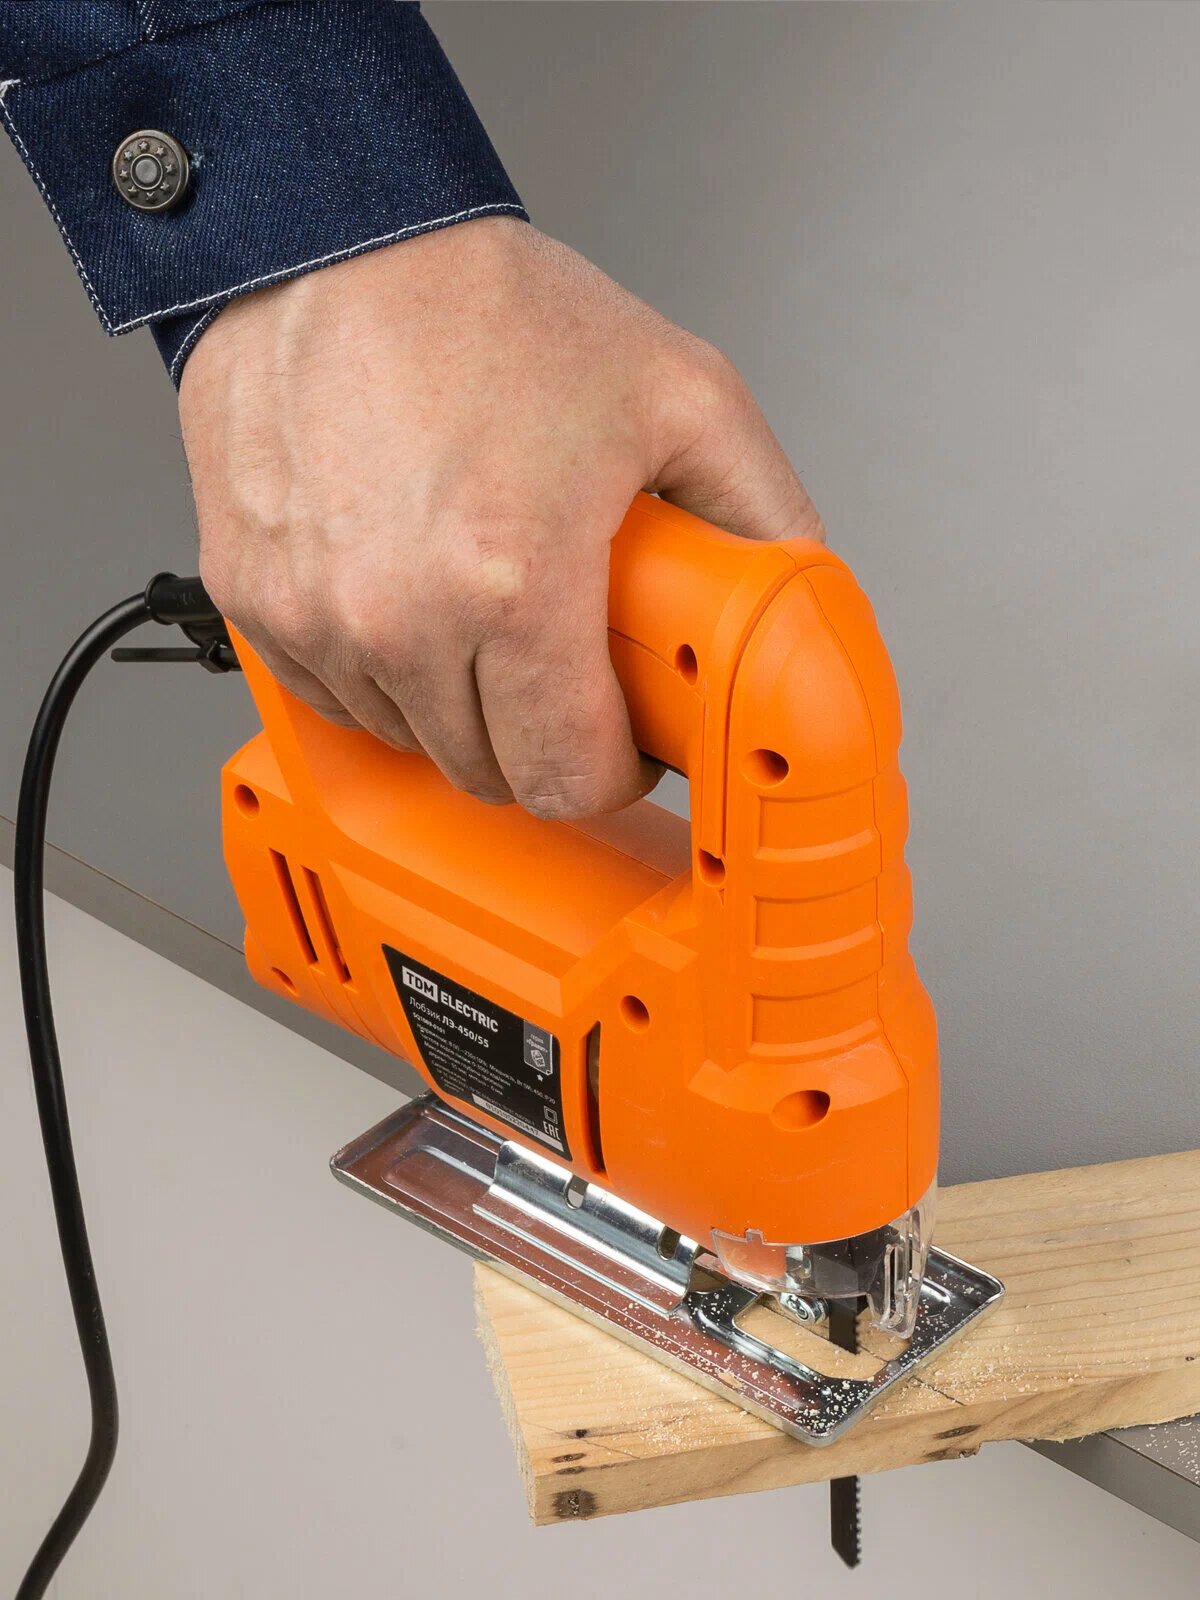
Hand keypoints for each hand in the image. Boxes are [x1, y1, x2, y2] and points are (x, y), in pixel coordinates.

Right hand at [180, 218, 822, 817]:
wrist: (329, 241)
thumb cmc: (481, 306)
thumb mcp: (678, 392)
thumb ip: (765, 510)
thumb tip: (803, 593)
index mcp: (513, 582)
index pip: (567, 777)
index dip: (610, 771)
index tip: (620, 743)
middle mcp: (400, 616)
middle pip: (490, 773)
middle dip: (540, 738)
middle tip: (560, 666)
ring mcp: (315, 615)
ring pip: (410, 739)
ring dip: (457, 704)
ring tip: (480, 607)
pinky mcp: (255, 598)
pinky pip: (333, 696)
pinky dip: (379, 672)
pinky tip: (406, 596)